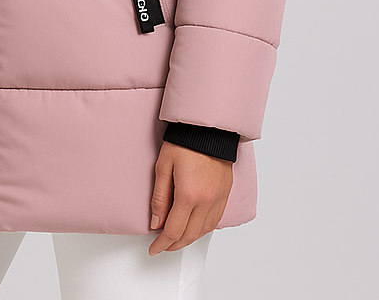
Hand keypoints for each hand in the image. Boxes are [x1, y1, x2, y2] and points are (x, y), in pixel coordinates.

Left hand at [147, 140, 232, 256]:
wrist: (208, 129)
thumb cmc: (184, 142)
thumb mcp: (163, 167)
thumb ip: (160, 198)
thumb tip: (156, 223)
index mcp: (188, 195)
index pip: (173, 230)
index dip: (162, 243)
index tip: (154, 249)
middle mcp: (206, 201)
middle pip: (189, 235)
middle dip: (174, 245)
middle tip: (162, 246)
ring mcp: (218, 198)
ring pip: (203, 231)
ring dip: (189, 239)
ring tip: (176, 240)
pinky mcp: (225, 194)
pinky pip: (215, 220)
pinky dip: (203, 229)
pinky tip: (195, 229)